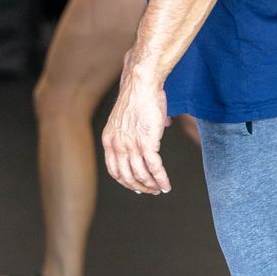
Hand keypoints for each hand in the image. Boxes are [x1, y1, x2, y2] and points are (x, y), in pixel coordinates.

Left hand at [102, 50, 170, 194]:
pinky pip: (155, 169)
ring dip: (152, 186)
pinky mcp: (147, 144)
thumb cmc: (139, 96)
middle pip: (127, 177)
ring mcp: (131, 146)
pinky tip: (166, 185)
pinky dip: (161, 180)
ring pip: (141, 176)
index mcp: (109, 140)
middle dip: (139, 187)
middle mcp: (117, 146)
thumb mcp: (128, 117)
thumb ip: (137, 129)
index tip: (135, 186)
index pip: (114, 170)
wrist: (141, 84)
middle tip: (150, 191)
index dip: (125, 181)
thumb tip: (161, 128)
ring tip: (160, 189)